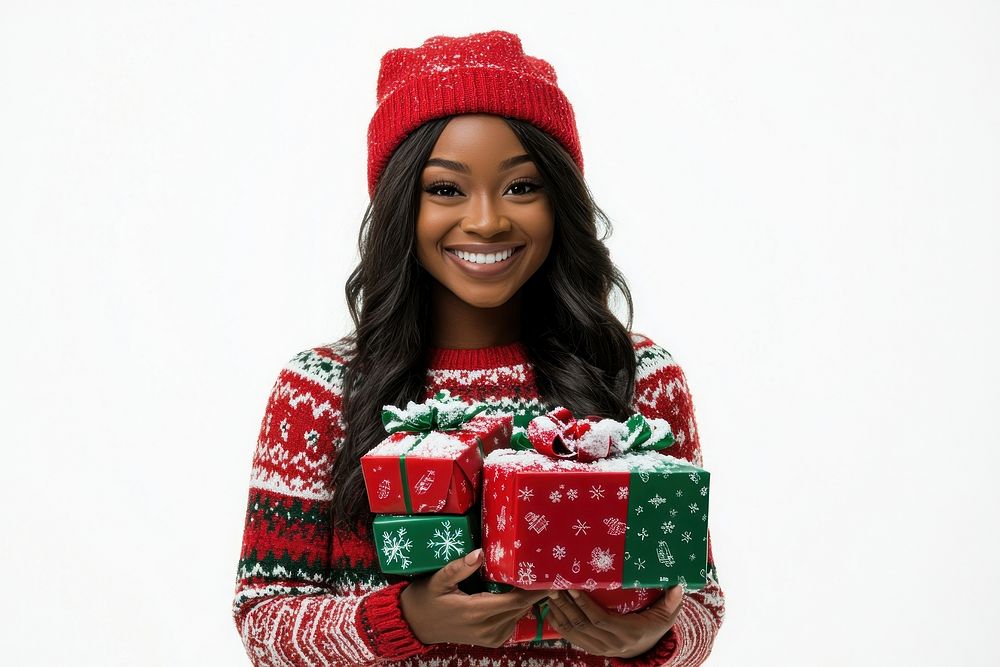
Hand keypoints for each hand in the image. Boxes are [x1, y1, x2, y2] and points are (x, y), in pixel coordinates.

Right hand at [399, 548, 552, 647]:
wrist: (415, 625)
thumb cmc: (425, 599)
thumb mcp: (438, 580)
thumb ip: (459, 567)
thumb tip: (480, 553)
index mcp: (475, 612)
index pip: (515, 602)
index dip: (534, 590)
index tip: (548, 576)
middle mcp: (486, 628)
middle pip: (521, 608)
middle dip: (533, 591)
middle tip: (541, 569)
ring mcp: (489, 637)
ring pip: (518, 615)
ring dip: (524, 599)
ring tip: (527, 578)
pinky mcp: (491, 641)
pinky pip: (512, 622)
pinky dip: (515, 609)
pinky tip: (509, 594)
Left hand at [545, 586, 684, 657]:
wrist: (645, 649)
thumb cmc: (653, 627)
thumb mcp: (665, 617)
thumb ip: (671, 603)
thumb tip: (678, 587)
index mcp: (627, 633)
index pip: (601, 619)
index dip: (585, 604)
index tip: (573, 587)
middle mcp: (611, 643)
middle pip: (583, 624)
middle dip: (566, 605)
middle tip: (554, 586)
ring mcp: (599, 647)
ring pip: (574, 631)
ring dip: (559, 612)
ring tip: (550, 593)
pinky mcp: (591, 648)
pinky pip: (571, 637)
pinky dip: (559, 624)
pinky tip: (551, 609)